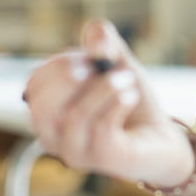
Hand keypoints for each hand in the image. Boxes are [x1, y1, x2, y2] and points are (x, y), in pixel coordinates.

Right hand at [22, 19, 194, 185]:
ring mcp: (77, 153)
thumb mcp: (116, 62)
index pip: (35, 85)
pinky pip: (101, 131)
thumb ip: (104, 42)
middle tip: (98, 63)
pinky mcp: (104, 160)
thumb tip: (98, 35)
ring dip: (103, 89)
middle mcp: (54, 136)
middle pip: (41, 106)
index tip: (87, 56)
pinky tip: (131, 95)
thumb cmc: (128, 99)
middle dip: (68, 77)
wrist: (160, 135)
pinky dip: (117, 104)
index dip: (59, 64)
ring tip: (126, 79)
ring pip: (73, 118)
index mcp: (48, 111)